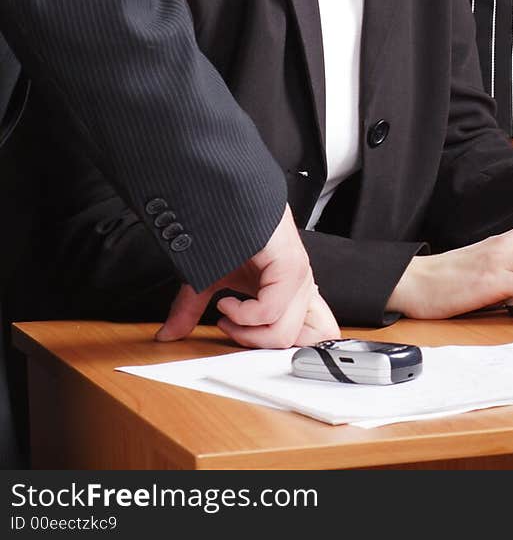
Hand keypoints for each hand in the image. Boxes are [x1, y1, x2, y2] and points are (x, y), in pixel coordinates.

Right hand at [156, 205, 338, 347]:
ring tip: (225, 311)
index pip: (315, 333)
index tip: (243, 339)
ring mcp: (297, 276)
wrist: (225, 193)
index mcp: (291, 291)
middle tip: (229, 325)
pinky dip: (241, 315)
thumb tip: (167, 334)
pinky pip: (269, 311)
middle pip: (293, 341)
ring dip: (244, 332)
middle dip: (252, 344)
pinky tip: (227, 300)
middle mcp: (300, 286)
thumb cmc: (226, 230)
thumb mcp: (210, 278)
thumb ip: (193, 309)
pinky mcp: (289, 266)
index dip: (283, 348)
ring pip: (282, 334)